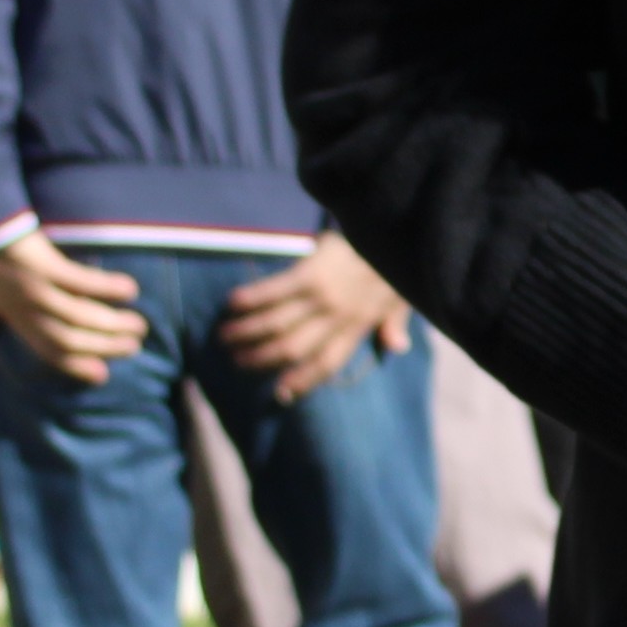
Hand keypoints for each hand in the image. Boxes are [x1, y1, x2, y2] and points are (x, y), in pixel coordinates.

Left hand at [0, 230, 148, 390]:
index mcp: (17, 320)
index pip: (50, 352)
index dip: (77, 366)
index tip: (103, 376)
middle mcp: (27, 311)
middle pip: (70, 340)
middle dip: (105, 347)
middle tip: (134, 346)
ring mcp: (35, 291)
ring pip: (79, 317)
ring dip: (113, 323)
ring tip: (139, 325)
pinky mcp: (44, 267)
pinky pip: (81, 283)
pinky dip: (106, 288)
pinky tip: (131, 289)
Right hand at [218, 237, 411, 402]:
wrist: (392, 231)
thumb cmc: (393, 265)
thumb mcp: (401, 297)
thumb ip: (395, 324)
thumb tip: (397, 348)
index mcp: (357, 327)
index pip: (326, 364)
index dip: (302, 381)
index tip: (279, 395)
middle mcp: (336, 318)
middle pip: (292, 349)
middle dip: (261, 359)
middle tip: (237, 362)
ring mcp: (322, 297)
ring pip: (278, 324)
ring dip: (248, 333)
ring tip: (225, 337)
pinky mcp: (310, 273)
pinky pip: (275, 291)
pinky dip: (252, 298)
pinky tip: (231, 303)